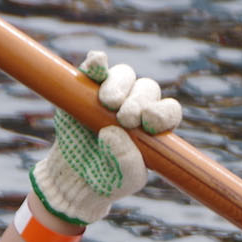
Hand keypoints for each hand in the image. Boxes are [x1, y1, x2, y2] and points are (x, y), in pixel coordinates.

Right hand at [25, 52, 174, 229]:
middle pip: (147, 89)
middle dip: (138, 101)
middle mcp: (136, 104)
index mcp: (154, 125)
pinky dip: (96, 63)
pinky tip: (96, 65)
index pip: (168, 110)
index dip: (163, 112)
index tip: (148, 122)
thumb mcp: (124, 179)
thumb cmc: (107, 179)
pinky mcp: (86, 86)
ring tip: (107, 103)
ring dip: (119, 85)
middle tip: (124, 119)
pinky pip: (95, 66)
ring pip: (124, 75)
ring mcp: (111, 92)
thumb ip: (127, 161)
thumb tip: (112, 132)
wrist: (73, 177)